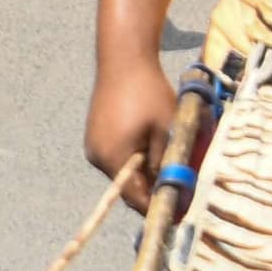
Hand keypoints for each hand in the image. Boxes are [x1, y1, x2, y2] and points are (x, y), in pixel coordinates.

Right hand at [82, 56, 177, 207]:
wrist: (123, 58)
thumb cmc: (149, 91)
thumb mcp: (166, 129)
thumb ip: (168, 162)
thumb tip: (175, 190)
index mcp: (114, 157)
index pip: (135, 198)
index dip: (157, 207)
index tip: (177, 212)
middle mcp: (97, 156)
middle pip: (127, 186)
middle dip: (151, 189)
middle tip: (179, 187)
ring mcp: (93, 145)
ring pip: (122, 172)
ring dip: (143, 172)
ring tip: (166, 160)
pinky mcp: (94, 135)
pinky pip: (116, 157)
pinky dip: (132, 158)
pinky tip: (149, 143)